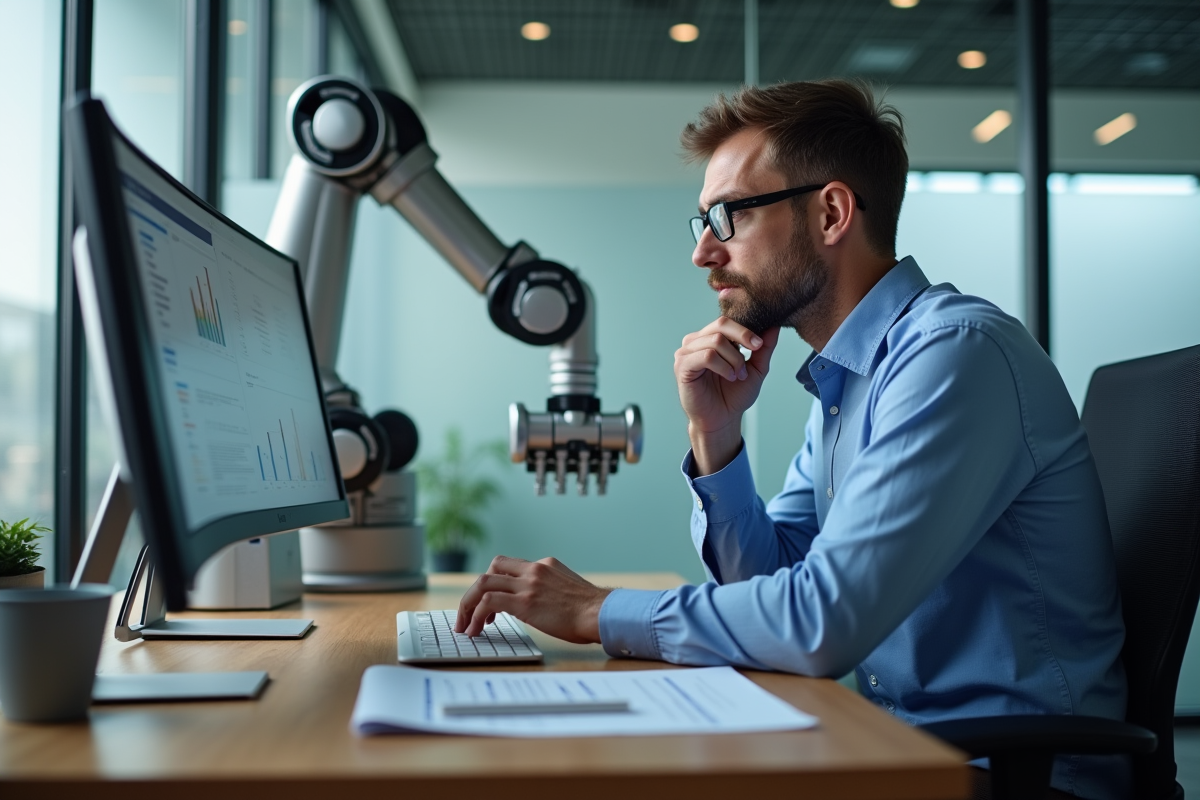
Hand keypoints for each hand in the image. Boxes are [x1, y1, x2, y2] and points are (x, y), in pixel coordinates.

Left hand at [454, 555, 610, 642]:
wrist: (601, 613)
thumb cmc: (591, 610)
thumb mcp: (568, 589)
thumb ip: (550, 590)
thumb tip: (539, 605)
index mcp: (544, 565)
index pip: (509, 566)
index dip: (495, 584)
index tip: (489, 606)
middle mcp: (534, 569)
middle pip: (492, 568)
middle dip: (475, 592)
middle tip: (468, 613)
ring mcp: (528, 584)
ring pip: (483, 583)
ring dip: (468, 604)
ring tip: (465, 626)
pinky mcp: (524, 602)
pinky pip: (488, 603)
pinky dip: (475, 616)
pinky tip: (475, 630)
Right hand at [674, 319, 779, 473]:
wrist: (723, 420)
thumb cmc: (734, 395)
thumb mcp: (756, 368)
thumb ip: (764, 347)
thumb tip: (775, 325)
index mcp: (710, 338)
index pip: (727, 320)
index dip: (746, 329)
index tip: (759, 344)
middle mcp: (696, 341)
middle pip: (721, 324)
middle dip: (742, 337)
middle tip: (755, 351)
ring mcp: (687, 352)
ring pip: (715, 341)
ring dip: (733, 359)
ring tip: (738, 375)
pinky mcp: (682, 366)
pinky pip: (706, 356)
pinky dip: (723, 366)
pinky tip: (729, 377)